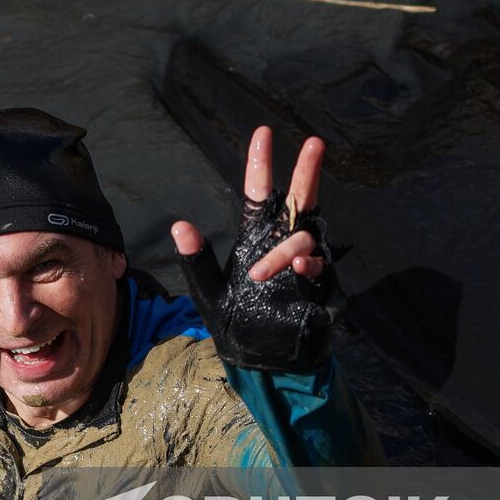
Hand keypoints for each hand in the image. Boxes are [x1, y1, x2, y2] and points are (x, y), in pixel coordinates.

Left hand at [170, 126, 337, 372]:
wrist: (264, 366)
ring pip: (305, 235)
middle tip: (314, 142)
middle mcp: (283, 245)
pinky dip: (308, 262)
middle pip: (300, 200)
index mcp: (255, 240)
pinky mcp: (321, 287)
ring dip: (286, 247)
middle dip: (308, 171)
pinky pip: (320, 266)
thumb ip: (196, 261)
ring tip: (261, 273)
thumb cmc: (236, 326)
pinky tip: (299, 265)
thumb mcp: (208, 293)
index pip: (260, 194)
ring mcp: (305, 264)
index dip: (261, 164)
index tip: (262, 133)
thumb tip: (178, 224)